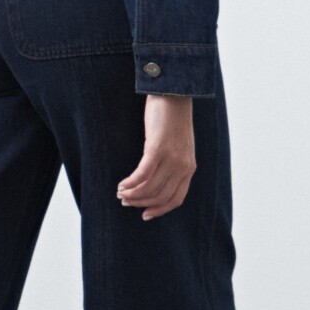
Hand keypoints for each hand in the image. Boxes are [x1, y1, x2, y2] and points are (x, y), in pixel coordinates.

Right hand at [116, 93, 196, 219]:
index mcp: (189, 168)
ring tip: (120, 192)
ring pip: (149, 188)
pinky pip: (142, 174)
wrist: (174, 94)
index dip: (159, 210)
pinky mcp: (158, 148)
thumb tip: (154, 180)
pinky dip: (130, 183)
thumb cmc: (172, 119)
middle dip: (140, 202)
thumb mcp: (177, 145)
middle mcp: (182, 166)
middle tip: (124, 201)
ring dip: (132, 194)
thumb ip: (171, 163)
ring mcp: (171, 158)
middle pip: (159, 196)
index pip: (175, 199)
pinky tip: (121, 184)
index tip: (144, 214)